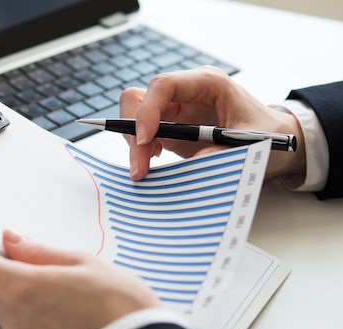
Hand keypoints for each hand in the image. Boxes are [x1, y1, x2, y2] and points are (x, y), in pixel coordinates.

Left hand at [0, 224, 160, 328]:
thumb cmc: (118, 307)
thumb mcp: (81, 262)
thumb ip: (39, 251)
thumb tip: (13, 241)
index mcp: (21, 287)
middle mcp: (14, 317)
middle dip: (1, 266)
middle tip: (26, 253)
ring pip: (7, 304)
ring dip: (19, 289)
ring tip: (58, 284)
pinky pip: (22, 325)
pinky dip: (31, 311)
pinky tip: (61, 306)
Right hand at [120, 65, 305, 180]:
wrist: (275, 142)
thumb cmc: (268, 135)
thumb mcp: (252, 145)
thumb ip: (222, 152)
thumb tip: (195, 161)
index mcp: (208, 83)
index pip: (164, 85)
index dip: (148, 111)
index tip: (145, 141)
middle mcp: (186, 91)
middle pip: (139, 99)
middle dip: (133, 132)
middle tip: (139, 166)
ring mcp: (176, 108)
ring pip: (134, 114)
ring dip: (133, 141)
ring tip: (145, 166)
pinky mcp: (171, 125)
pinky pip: (141, 131)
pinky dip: (139, 148)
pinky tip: (152, 161)